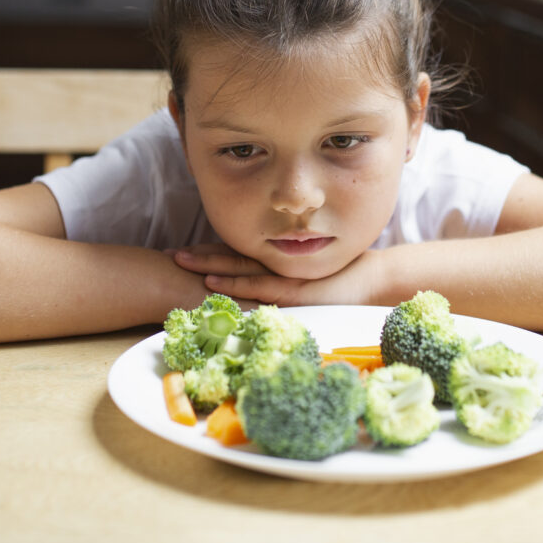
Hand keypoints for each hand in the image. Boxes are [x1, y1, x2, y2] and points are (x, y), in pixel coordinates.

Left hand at [169, 247, 385, 306]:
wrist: (375, 281)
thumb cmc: (341, 281)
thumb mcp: (307, 278)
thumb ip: (283, 280)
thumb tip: (253, 286)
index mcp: (277, 262)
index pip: (235, 255)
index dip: (208, 253)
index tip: (180, 252)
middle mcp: (276, 265)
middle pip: (230, 258)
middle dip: (198, 257)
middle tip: (167, 255)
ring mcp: (284, 277)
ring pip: (239, 269)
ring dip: (208, 266)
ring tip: (180, 262)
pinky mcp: (295, 291)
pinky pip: (259, 288)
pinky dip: (235, 286)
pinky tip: (213, 286)